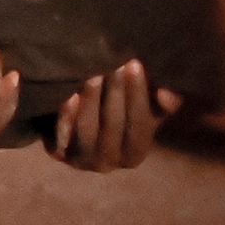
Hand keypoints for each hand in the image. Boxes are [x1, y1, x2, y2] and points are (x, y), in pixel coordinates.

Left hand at [50, 60, 174, 171]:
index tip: (135, 64)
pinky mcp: (58, 153)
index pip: (140, 126)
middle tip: (114, 63)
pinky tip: (71, 95)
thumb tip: (166, 93)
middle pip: (114, 126)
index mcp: (135, 154)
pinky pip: (63, 134)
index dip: (138, 95)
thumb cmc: (119, 114)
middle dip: (116, 92)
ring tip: (94, 74)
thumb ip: (163, 103)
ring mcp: (82, 160)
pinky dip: (68, 115)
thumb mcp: (146, 110)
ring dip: (92, 101)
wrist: (76, 127)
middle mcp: (110, 162)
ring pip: (88, 130)